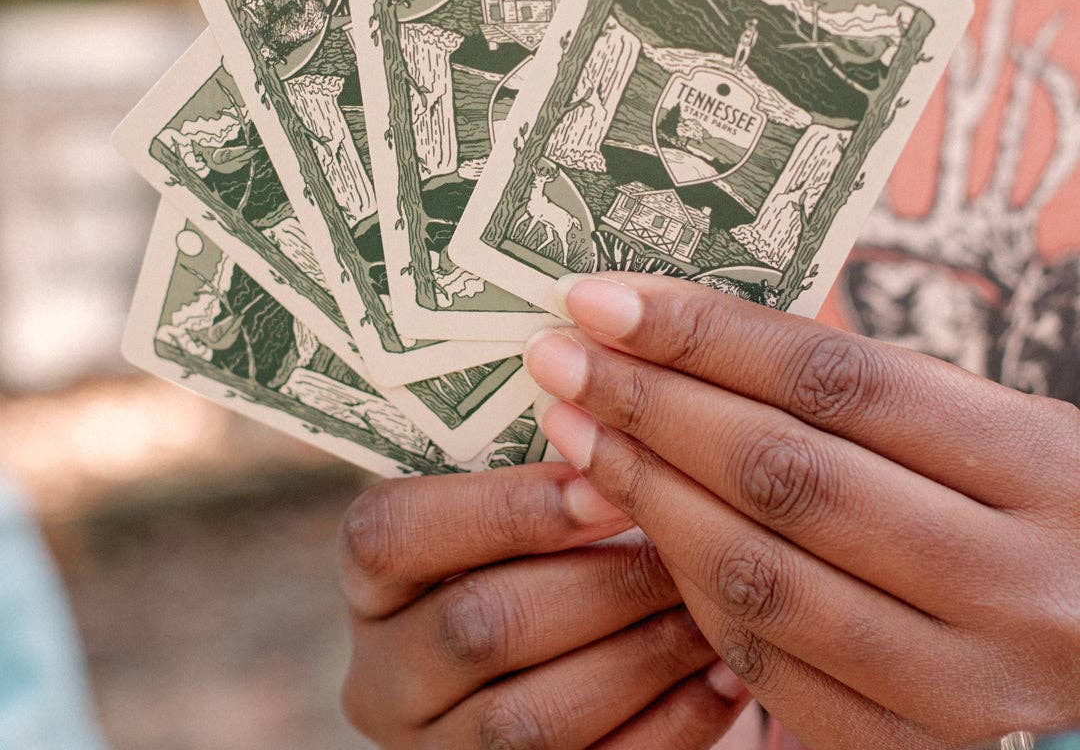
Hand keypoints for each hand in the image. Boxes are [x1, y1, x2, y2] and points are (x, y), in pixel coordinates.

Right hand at [338, 462, 749, 747]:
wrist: (559, 646)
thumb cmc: (543, 536)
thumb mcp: (510, 489)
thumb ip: (542, 457)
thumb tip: (615, 412)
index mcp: (369, 571)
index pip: (396, 533)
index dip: (506, 508)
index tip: (608, 481)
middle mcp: (382, 671)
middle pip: (479, 627)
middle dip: (600, 582)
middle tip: (688, 539)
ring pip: (532, 719)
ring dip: (643, 654)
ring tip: (717, 602)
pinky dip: (670, 724)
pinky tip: (726, 673)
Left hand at [525, 273, 1079, 749]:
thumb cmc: (1024, 503)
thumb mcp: (978, 425)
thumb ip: (847, 394)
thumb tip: (677, 345)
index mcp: (1041, 467)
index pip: (836, 378)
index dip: (702, 333)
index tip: (602, 300)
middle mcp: (1017, 584)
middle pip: (784, 472)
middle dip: (648, 406)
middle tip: (561, 359)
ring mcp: (969, 687)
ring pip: (758, 575)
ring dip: (644, 494)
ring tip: (574, 433)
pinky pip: (765, 664)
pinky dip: (686, 586)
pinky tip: (638, 526)